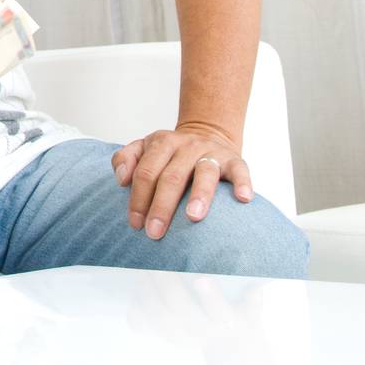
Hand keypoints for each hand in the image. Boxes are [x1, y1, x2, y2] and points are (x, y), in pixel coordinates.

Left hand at [113, 124, 253, 239]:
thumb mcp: (144, 148)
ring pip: (204, 173)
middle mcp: (186, 146)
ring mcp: (211, 153)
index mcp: (161, 143)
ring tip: (193, 217)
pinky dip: (242, 183)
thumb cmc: (171, 152)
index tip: (136, 224)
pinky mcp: (234, 160)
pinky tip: (243, 199)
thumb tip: (121, 179)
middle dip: (161, 206)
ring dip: (199, 195)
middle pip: (171, 177)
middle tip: (155, 232)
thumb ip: (125, 160)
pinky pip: (240, 170)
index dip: (138, 198)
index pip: (146, 172)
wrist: (207, 133)